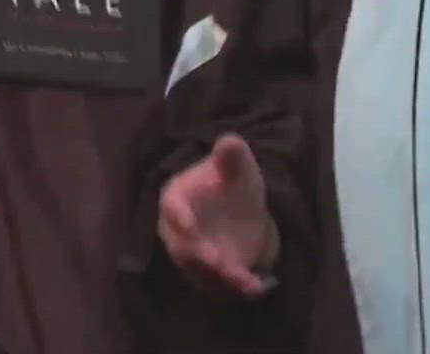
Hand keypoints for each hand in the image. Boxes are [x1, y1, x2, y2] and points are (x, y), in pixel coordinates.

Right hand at [158, 134, 280, 299]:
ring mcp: (193, 256)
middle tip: (222, 265)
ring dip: (223, 279)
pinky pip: (217, 286)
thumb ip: (231, 157)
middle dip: (201, 257)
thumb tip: (230, 140)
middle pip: (182, 247)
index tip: (188, 225)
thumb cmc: (232, 185)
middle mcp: (178, 231)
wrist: (238, 212)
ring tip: (249, 283)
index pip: (172, 207)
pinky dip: (235, 290)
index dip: (178, 217)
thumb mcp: (238, 168)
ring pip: (201, 272)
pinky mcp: (209, 275)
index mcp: (177, 199)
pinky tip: (257, 287)